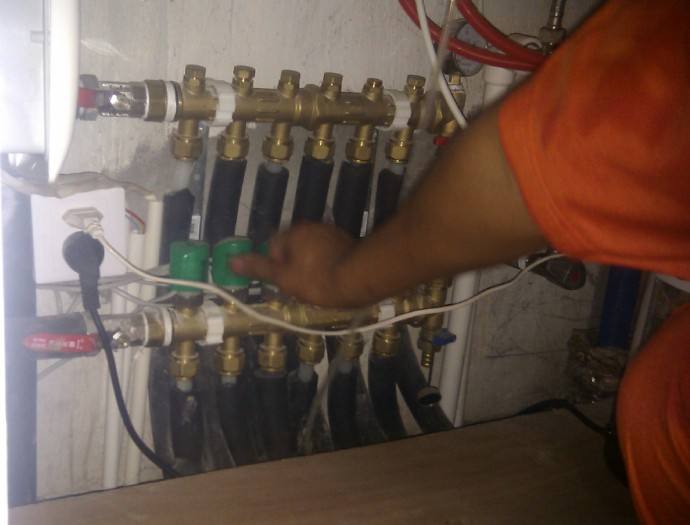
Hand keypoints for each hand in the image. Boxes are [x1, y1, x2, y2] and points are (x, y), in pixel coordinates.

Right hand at [231, 223, 356, 306]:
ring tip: (320, 286)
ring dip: (312, 265)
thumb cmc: (317, 280)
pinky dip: (328, 264)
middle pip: (293, 248)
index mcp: (293, 232)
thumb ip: (259, 268)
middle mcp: (311, 227)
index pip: (273, 247)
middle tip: (302, 287)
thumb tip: (231, 260)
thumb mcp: (284, 278)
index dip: (277, 268)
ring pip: (312, 251)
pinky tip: (334, 279)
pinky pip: (329, 253)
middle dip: (295, 266)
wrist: (360, 277)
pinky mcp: (347, 242)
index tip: (286, 284)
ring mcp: (331, 232)